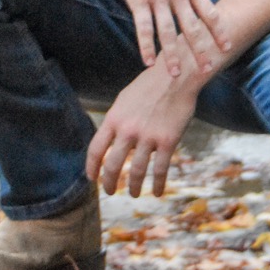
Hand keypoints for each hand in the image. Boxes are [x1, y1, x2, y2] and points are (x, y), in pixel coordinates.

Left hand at [85, 62, 200, 198]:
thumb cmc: (150, 85)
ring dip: (134, 187)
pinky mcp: (168, 140)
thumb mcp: (125, 99)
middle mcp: (128, 129)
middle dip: (109, 182)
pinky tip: (158, 192)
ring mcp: (148, 136)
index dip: (92, 167)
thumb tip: (109, 139)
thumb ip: (117, 120)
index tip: (92, 178)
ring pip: (137, 171)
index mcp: (114, 118)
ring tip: (134, 194)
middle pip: (113, 165)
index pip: (96, 149)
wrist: (177, 75)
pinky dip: (159, 184)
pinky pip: (161, 169)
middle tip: (109, 191)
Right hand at [105, 0, 231, 76]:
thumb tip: (198, 6)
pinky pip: (143, 27)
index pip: (209, 12)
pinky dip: (146, 46)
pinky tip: (148, 61)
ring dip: (172, 55)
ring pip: (167, 31)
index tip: (227, 48)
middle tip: (208, 69)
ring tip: (175, 74)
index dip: (218, 32)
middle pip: (192, 26)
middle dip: (201, 50)